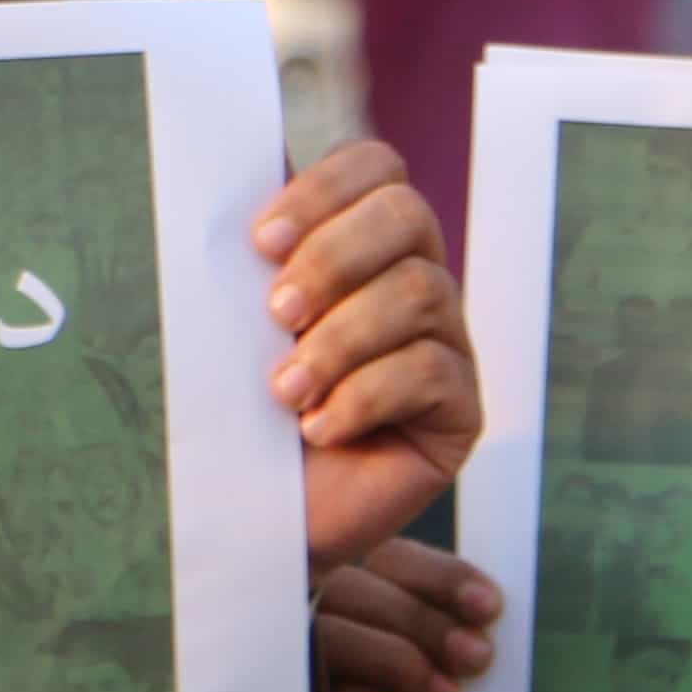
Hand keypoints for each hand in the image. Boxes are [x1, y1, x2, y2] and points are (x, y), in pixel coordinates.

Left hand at [254, 140, 477, 576]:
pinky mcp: (461, 412)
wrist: (252, 521)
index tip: (262, 240)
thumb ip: (245, 266)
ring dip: (340, 339)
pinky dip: (363, 396)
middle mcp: (416, 283)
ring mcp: (446, 346)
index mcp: (361, 247)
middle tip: (276, 313)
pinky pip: (431, 372)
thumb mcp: (231, 331)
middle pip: (409, 216)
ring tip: (284, 390)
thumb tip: (230, 196)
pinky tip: (319, 428)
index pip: (376, 169)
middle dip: (334, 258)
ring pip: (420, 292)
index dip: (325, 189)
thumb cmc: (237, 419)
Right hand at [315, 537, 502, 691]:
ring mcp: (326, 690)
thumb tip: (487, 603)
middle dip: (420, 616)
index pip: (394, 560)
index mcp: (394, 613)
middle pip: (353, 588)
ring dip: (399, 659)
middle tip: (479, 660)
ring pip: (332, 635)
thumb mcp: (493, 690)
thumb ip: (479, 637)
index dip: (439, 575)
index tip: (490, 607)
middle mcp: (351, 641)